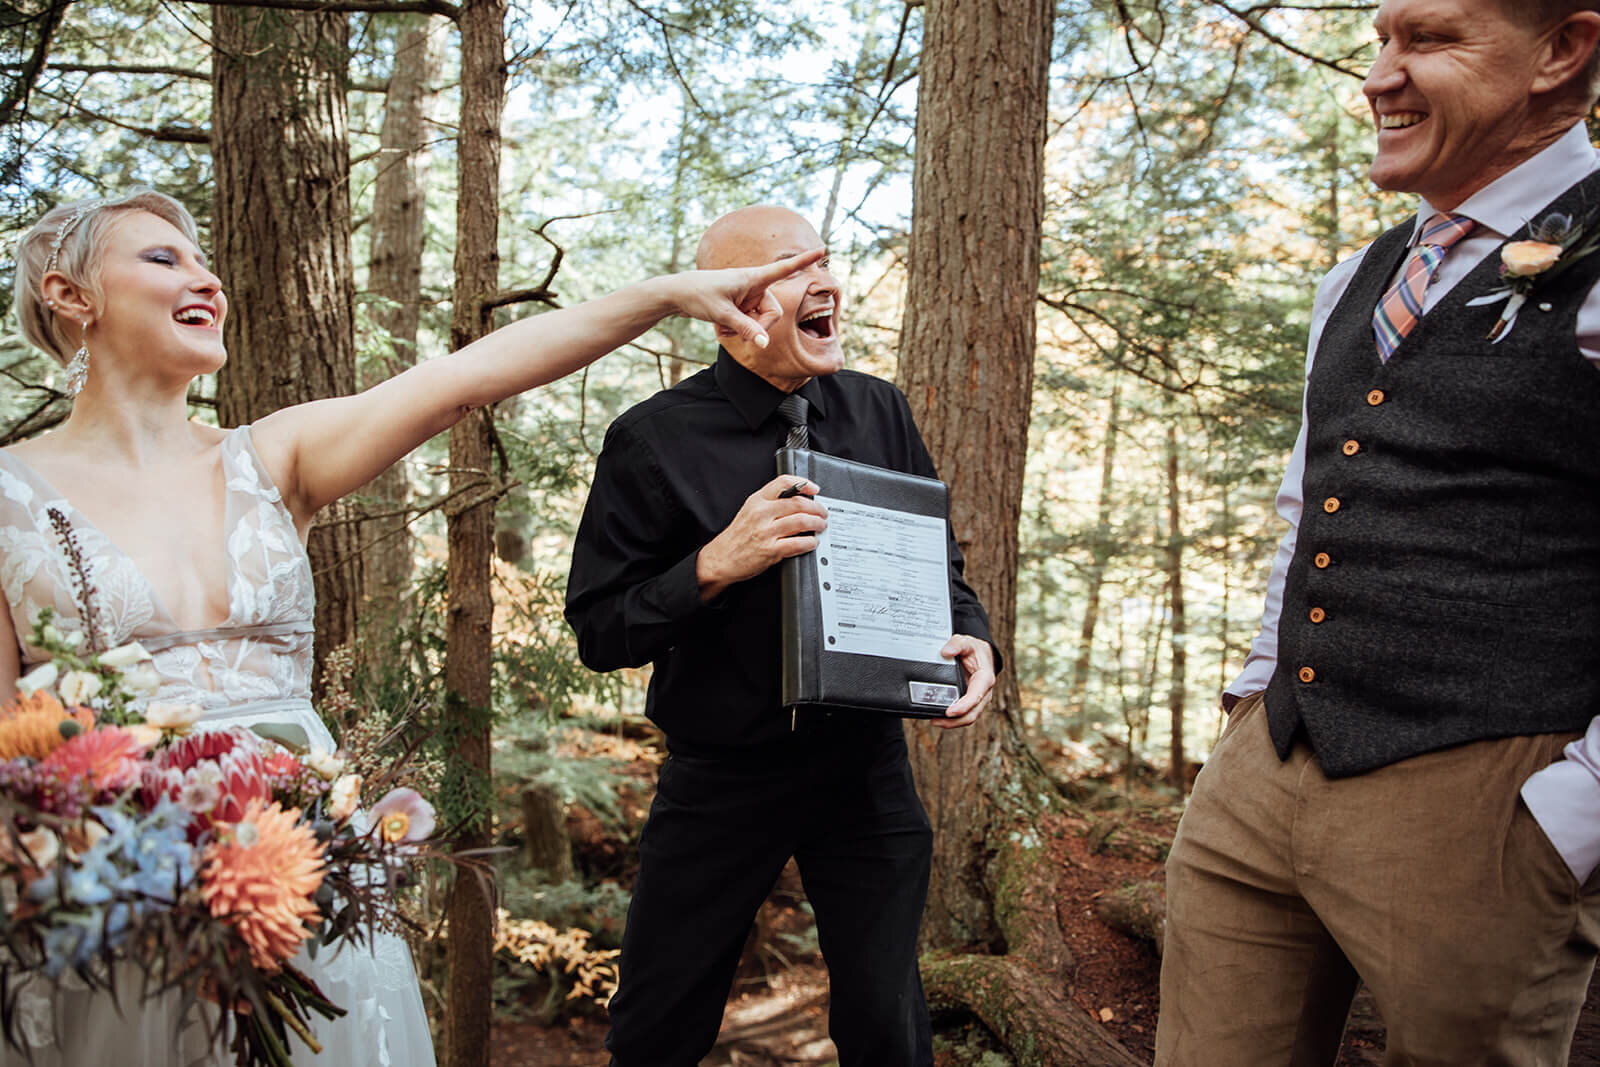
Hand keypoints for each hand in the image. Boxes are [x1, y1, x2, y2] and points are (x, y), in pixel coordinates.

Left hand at [665, 248, 826, 348]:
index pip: (784, 269)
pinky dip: (738, 329)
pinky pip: (750, 323)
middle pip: (773, 313)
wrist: (677, 294)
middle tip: (738, 331)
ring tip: (723, 328)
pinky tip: (721, 327)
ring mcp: (748, 297)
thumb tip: (764, 344)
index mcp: (752, 278)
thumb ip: (746, 329)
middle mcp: (754, 286)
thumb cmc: (698, 296)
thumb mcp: (722, 315)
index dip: (804, 261)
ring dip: (745, 330)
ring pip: (761, 321)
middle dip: (759, 327)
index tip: (823, 249)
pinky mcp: (741, 305)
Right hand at [696, 475, 826, 601]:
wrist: (721, 558)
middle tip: (822, 512)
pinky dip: (809, 542)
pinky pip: (797, 544)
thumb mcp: (749, 510)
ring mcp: (766, 532)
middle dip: (816, 508)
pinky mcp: (770, 550)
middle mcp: (762, 514)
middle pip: (798, 503)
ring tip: (820, 526)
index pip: (783, 483)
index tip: (814, 488)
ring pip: (801, 521)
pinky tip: (812, 542)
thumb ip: (770, 502)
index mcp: (757, 501)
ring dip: (816, 524)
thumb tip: (796, 499)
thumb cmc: (737, 536)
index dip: (803, 483)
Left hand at [933, 635, 995, 729]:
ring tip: (935, 721)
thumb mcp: (966, 642)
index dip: (964, 706)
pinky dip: (953, 720)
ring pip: (968, 717)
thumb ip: (957, 644)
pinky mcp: (972, 703)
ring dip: (952, 723)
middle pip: (972, 713)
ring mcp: (978, 699)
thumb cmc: (975, 650)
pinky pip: (964, 714)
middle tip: (936, 720)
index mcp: (985, 678)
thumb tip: (946, 652)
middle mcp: (984, 692)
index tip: (950, 712)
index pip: (976, 696)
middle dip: (955, 721)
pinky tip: (939, 718)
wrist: (982, 654)